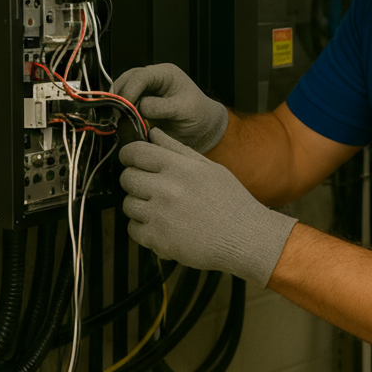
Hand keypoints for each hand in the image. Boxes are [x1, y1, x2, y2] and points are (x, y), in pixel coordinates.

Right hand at [112, 63, 228, 153]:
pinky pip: (124, 108)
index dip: (130, 89)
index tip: (125, 105)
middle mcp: (151, 80)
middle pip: (125, 81)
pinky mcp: (139, 106)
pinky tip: (122, 124)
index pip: (140, 76)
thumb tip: (140, 107)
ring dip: (117, 106)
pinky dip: (121, 115)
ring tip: (118, 120)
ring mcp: (143, 92)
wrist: (202, 128)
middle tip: (116, 114)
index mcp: (164, 74)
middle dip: (118, 96)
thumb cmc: (198, 114)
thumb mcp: (184, 109)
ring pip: (121, 93)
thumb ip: (161, 107)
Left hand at [119, 129, 296, 287]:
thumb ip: (178, 149)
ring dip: (139, 207)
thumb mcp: (210, 168)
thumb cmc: (231, 202)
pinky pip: (133, 229)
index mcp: (180, 167)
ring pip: (127, 204)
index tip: (131, 161)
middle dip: (135, 182)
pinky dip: (143, 229)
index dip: (129, 155)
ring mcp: (160, 215)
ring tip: (161, 210)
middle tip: (151, 189)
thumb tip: (154, 133)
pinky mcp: (157, 238)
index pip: (136, 153)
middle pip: (127, 178)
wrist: (244, 237)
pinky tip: (162, 227)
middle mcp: (167, 188)